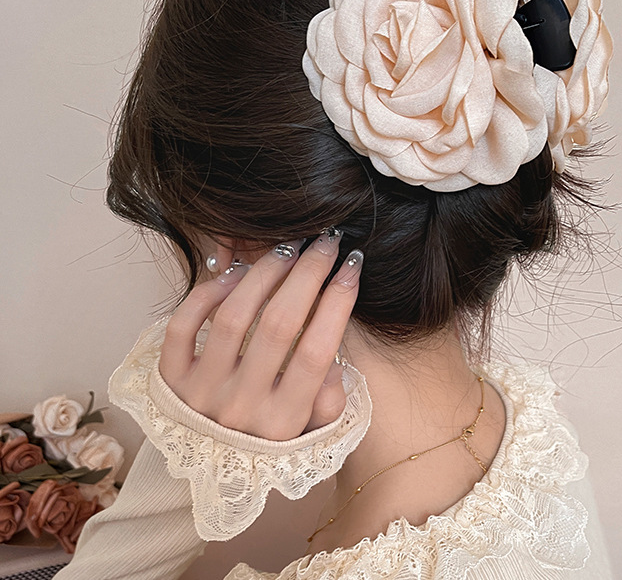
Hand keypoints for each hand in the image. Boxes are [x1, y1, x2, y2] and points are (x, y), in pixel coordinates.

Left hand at [158, 232, 362, 439]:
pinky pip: (184, 325)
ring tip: (286, 249)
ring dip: (264, 272)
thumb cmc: (266, 441)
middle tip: (325, 243)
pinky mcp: (170, 378)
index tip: (352, 266)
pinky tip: (236, 273)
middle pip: (280, 324)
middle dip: (308, 273)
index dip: (339, 301)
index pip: (318, 351)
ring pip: (234, 315)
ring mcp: (201, 390)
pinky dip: (208, 291)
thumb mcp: (308, 434)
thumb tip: (333, 358)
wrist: (203, 475)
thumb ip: (330, 402)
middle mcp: (242, 406)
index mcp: (283, 421)